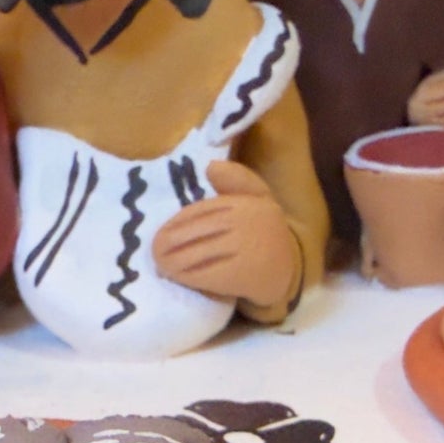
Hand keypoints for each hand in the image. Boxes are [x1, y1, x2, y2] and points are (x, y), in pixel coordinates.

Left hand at [152, 160, 300, 310]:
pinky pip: (209, 273)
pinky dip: (188, 275)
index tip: (162, 231)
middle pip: (199, 231)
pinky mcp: (242, 274)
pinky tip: (175, 276)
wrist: (289, 269)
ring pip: (201, 252)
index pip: (204, 210)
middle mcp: (247, 223)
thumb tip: (210, 166)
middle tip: (154, 249)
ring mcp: (245, 249)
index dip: (179, 221)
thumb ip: (237, 180)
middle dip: (172, 241)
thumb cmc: (265, 231)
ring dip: (175, 259)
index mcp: (248, 203)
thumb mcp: (258, 198)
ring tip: (159, 263)